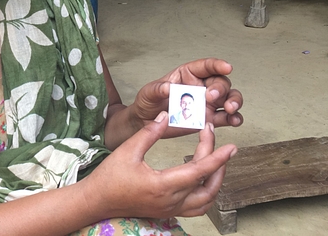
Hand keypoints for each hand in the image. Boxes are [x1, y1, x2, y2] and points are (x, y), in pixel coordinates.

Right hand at [83, 111, 236, 218]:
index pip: (199, 171)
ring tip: (216, 160)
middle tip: (215, 141)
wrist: (97, 200)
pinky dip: (206, 193)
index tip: (231, 146)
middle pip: (208, 185)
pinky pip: (197, 207)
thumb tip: (166, 117)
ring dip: (216, 181)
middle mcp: (171, 201)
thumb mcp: (127, 150)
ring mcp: (171, 209)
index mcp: (162, 186)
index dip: (217, 157)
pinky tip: (204, 180)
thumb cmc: (109, 177)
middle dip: (218, 163)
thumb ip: (149, 133)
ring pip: (206, 200)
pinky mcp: (168, 211)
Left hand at [129, 58, 243, 136]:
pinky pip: (227, 117)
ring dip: (234, 101)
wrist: (146, 121)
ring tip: (229, 108)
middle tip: (211, 96)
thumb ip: (157, 89)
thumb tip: (167, 88)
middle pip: (220, 82)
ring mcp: (207, 103)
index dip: (218, 65)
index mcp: (188, 74)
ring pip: (229, 98)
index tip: (226, 67)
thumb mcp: (148, 92)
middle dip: (221, 88)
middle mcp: (201, 87)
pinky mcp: (209, 119)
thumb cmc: (148, 102)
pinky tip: (233, 120)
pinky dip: (234, 118)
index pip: (206, 66)